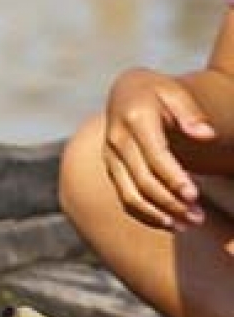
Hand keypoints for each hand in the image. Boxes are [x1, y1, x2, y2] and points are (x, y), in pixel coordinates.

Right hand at [101, 68, 216, 227]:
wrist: (126, 93)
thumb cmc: (158, 93)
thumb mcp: (175, 92)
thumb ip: (191, 112)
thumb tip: (206, 135)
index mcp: (135, 119)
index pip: (155, 156)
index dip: (174, 178)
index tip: (194, 196)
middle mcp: (117, 139)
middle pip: (142, 180)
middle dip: (171, 202)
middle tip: (198, 218)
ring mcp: (110, 156)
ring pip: (130, 194)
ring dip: (159, 213)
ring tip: (188, 224)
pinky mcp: (111, 168)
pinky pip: (125, 197)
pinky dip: (145, 214)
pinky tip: (170, 223)